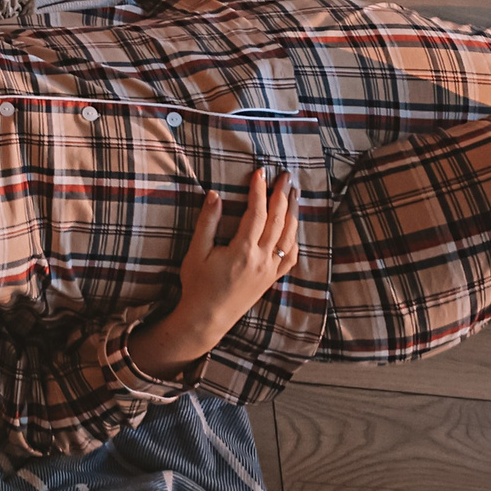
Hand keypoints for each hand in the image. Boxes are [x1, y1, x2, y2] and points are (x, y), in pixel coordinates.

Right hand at [144, 168, 301, 372]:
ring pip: (289, 237)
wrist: (208, 318)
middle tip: (285, 176)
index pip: (256, 213)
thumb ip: (207, 223)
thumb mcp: (196, 252)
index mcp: (243, 251)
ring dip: (293, 213)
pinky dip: (294, 238)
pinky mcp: (271, 279)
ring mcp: (270, 271)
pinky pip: (290, 257)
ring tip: (294, 194)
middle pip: (278, 221)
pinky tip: (293, 228)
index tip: (259, 172)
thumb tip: (214, 195)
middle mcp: (261, 260)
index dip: (258, 191)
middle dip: (282, 196)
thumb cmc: (198, 284)